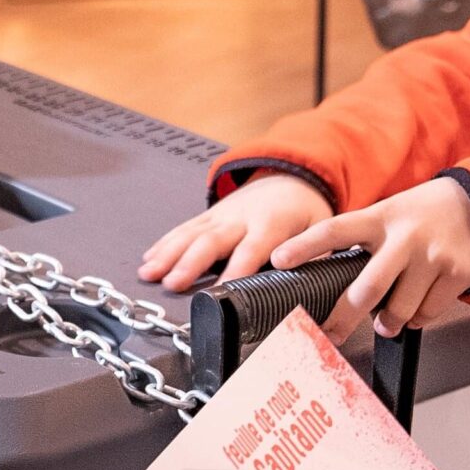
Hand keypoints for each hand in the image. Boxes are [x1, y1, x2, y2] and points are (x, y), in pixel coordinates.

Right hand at [139, 171, 330, 292]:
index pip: (251, 249)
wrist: (291, 178)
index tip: (220, 292)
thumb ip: (313, 257)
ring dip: (168, 253)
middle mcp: (241, 217)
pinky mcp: (209, 215)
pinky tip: (148, 260)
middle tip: (172, 283)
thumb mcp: (321, 231)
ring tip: (148, 274)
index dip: (235, 270)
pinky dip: (165, 244)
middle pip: (212, 240)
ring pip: (191, 233)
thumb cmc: (306, 213)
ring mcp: (221, 214)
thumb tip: (310, 289)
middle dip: (190, 262)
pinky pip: (184, 229)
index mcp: (271, 224)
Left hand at [272, 176, 469, 338]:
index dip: (304, 246)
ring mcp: (432, 256)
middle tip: (331, 334)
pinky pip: (427, 314)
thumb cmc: (419, 218)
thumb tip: (319, 281)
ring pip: (399, 310)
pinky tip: (417, 307)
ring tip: (385, 322)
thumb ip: (359, 242)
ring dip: (387, 324)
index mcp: (378, 218)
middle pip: (367, 288)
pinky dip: (417, 319)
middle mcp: (404, 236)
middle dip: (344, 318)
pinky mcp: (457, 273)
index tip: (277, 260)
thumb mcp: (386, 216)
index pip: (334, 230)